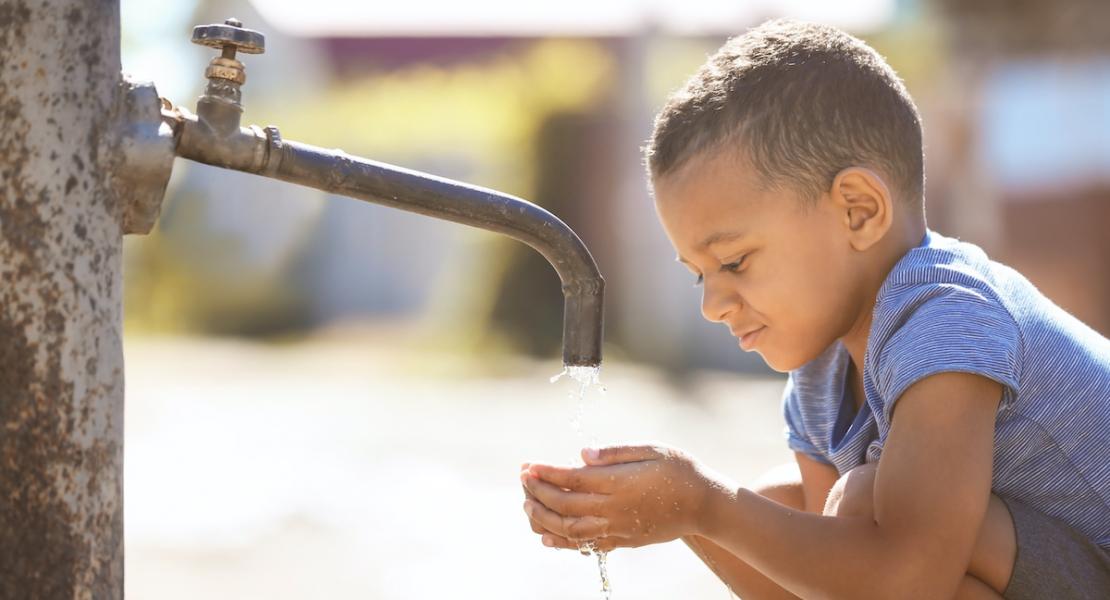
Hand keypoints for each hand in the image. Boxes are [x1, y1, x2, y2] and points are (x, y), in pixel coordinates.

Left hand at [520, 444, 723, 551]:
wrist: (705, 505)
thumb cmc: (679, 470)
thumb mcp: (651, 449)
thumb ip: (615, 452)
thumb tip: (582, 453)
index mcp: (619, 482)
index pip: (571, 478)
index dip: (545, 472)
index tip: (527, 465)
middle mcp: (614, 508)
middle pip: (564, 505)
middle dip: (538, 492)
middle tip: (523, 479)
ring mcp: (617, 528)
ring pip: (569, 529)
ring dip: (543, 517)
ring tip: (526, 504)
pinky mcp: (623, 540)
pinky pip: (586, 545)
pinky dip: (562, 543)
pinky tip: (546, 537)